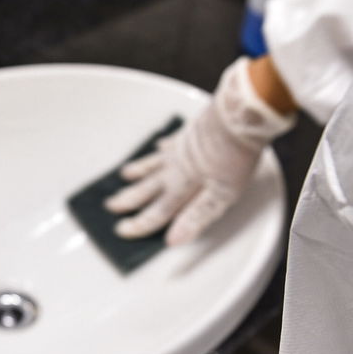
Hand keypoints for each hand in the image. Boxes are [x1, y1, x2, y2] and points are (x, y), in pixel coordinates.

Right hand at [105, 57, 294, 243]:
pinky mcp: (192, 131)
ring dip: (139, 170)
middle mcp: (176, 166)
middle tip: (111, 204)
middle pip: (149, 186)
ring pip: (154, 162)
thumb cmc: (236, 154)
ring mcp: (182, 146)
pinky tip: (158, 145)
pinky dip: (161, 147)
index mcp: (183, 184)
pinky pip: (170, 141)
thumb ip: (197, 216)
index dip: (140, 223)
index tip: (122, 230)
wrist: (240, 114)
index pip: (158, 210)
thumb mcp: (222, 194)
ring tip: (125, 175)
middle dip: (130, 198)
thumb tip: (172, 239)